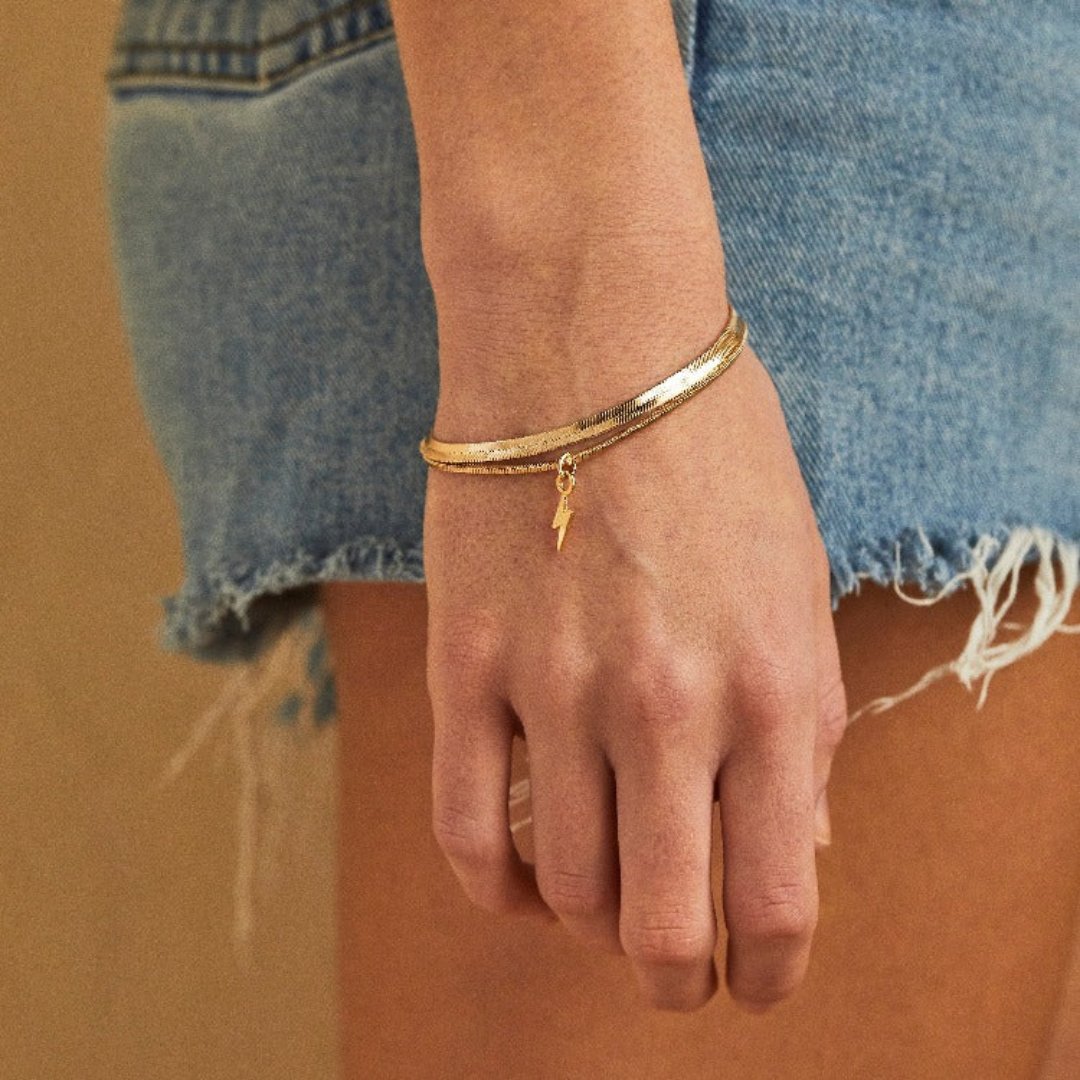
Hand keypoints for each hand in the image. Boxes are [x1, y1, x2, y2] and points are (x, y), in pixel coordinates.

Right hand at [422, 284, 848, 1013]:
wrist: (590, 340)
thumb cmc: (713, 454)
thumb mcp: (799, 584)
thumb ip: (806, 726)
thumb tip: (799, 844)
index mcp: (776, 688)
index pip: (780, 899)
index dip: (772, 970)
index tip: (757, 980)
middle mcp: (668, 706)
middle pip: (662, 927)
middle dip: (674, 978)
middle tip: (673, 973)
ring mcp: (557, 688)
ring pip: (567, 887)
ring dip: (592, 916)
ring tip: (606, 888)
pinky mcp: (465, 661)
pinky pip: (465, 830)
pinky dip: (498, 887)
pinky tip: (524, 882)